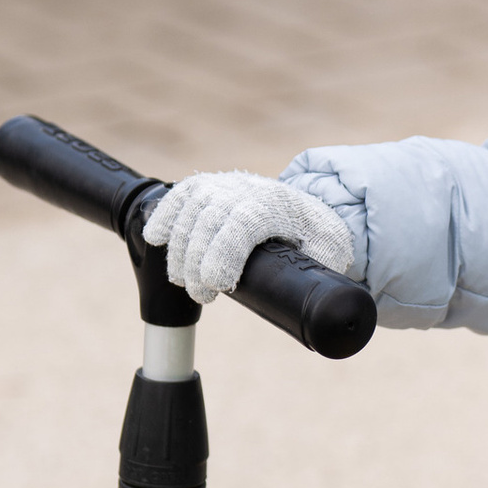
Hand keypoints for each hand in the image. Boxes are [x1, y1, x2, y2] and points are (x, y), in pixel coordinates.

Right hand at [141, 170, 356, 306]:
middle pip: (209, 219)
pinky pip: (179, 196)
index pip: (243, 222)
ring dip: (179, 250)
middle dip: (196, 262)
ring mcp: (223, 185)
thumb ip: (325, 269)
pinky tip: (156, 238)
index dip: (224, 253)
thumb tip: (325, 302)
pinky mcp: (206, 187)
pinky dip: (164, 216)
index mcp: (277, 205)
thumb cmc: (316, 234)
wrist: (303, 205)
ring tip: (184, 281)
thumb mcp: (331, 250)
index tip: (219, 286)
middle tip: (203, 297)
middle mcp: (246, 189)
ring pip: (190, 210)